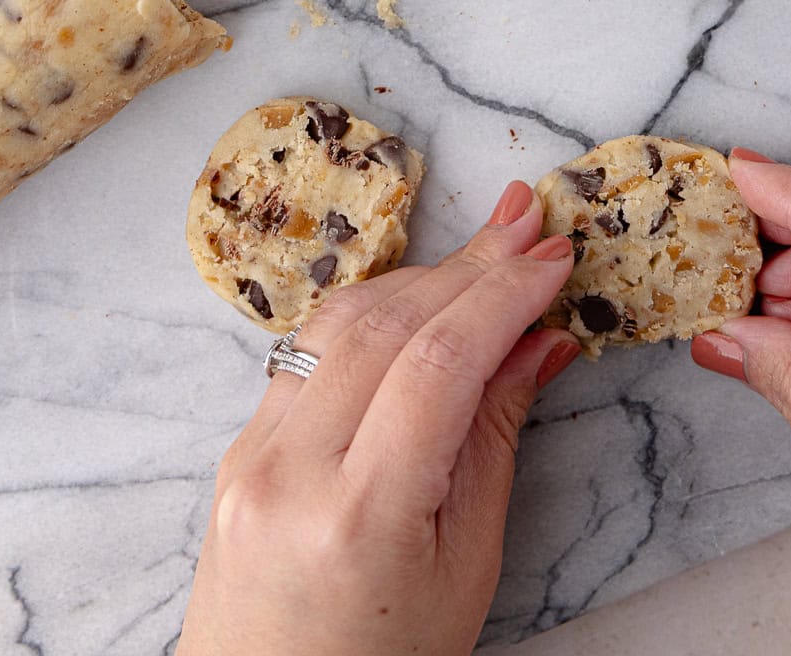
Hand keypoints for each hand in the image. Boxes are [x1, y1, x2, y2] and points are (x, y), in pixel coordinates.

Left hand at [177, 181, 577, 655]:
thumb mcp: (466, 566)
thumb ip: (495, 440)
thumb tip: (538, 340)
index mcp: (359, 516)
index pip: (439, 363)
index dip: (503, 296)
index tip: (552, 255)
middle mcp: (290, 470)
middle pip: (390, 325)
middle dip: (469, 266)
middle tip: (527, 224)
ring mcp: (251, 452)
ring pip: (342, 321)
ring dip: (422, 276)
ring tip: (487, 249)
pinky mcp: (238, 444)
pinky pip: (308, 351)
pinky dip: (373, 312)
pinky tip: (421, 296)